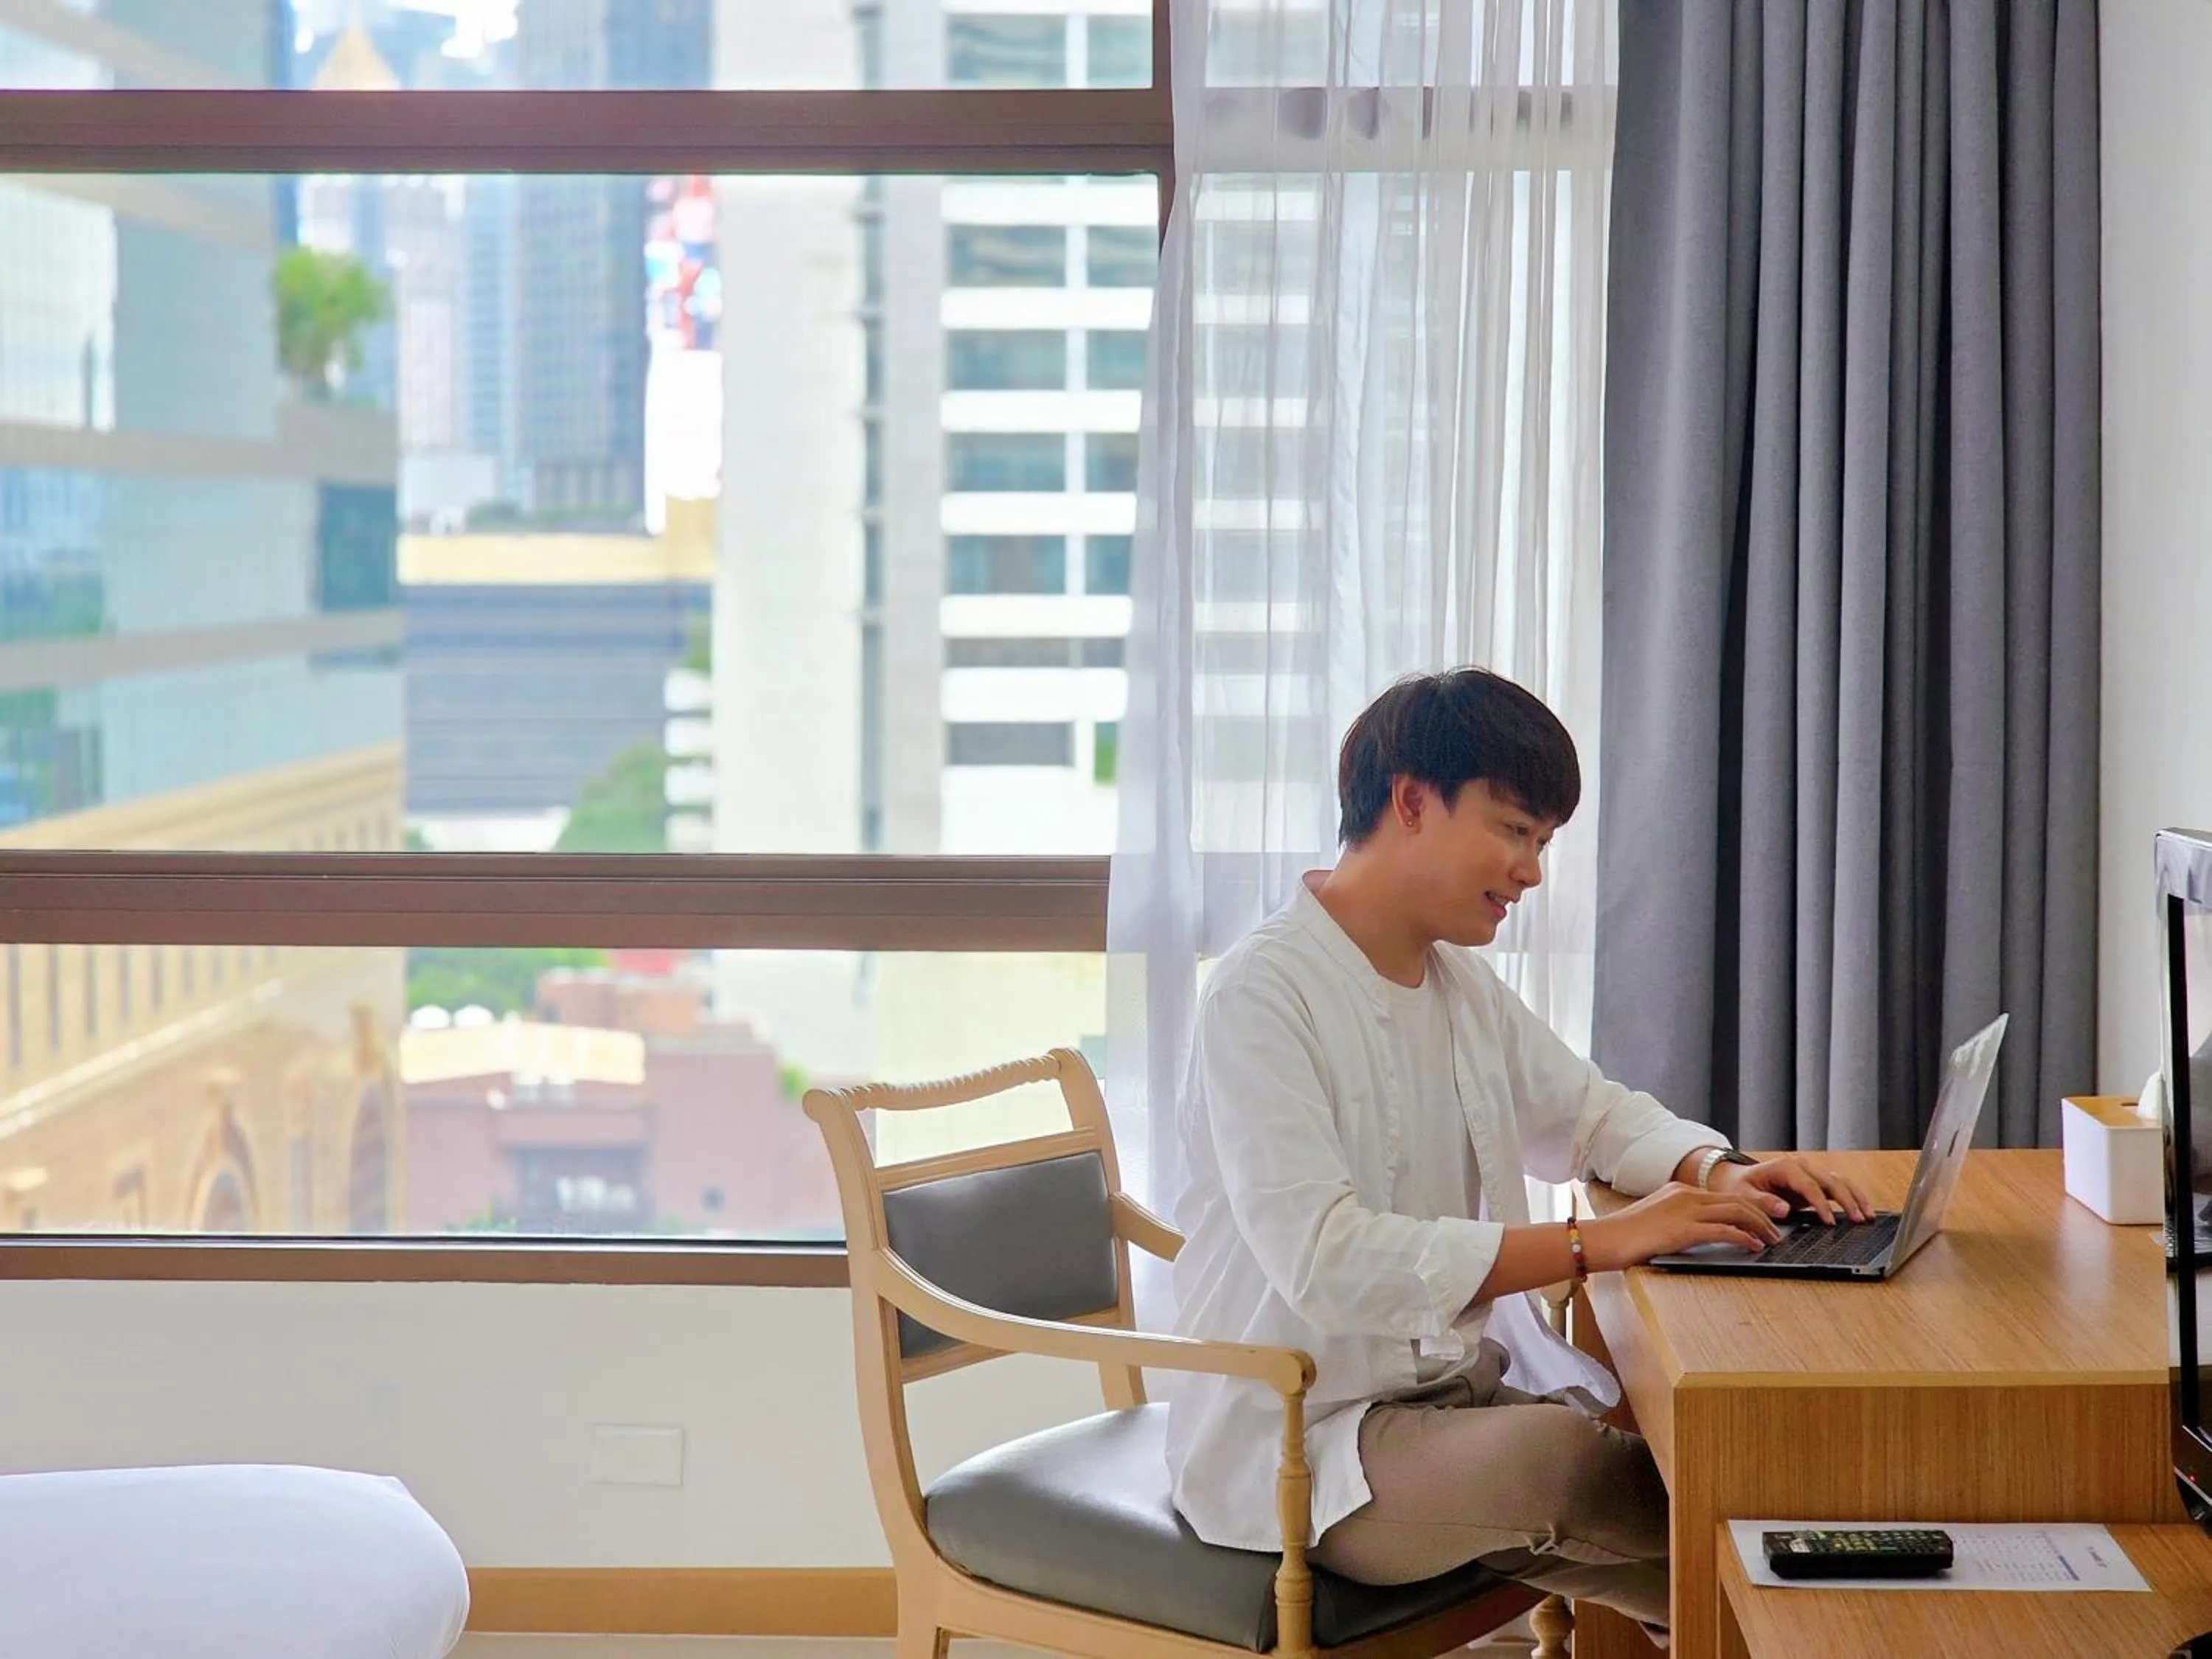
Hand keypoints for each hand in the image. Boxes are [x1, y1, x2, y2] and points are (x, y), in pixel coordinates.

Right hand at [1581, 1182, 1783, 1269]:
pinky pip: (1724, 1230)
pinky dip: (1744, 1237)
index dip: (1747, 1208)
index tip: (1761, 1221)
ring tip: (1772, 1239)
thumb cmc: (1626, 1235)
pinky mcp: (1684, 1229)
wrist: (1606, 1238)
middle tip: (1776, 1231)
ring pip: (1735, 1211)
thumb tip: (1701, 1233)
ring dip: (1759, 1226)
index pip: (1723, 1196)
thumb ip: (1679, 1220)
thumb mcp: (1657, 1220)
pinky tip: (1753, 1246)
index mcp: (1680, 1191)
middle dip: (1761, 1215)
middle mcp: (1686, 1195)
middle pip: (1735, 1200)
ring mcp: (1685, 1210)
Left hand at [1709, 1154, 1872, 1224]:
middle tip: (1858, 1219)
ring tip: (1867, 1216)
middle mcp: (1801, 1167)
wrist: (1736, 1179)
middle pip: (1830, 1180)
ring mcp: (1810, 1173)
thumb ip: (1762, 1202)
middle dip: (1847, 1200)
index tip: (1830, 1221)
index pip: (1808, 1185)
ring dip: (1855, 1197)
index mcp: (1785, 1167)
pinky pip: (1837, 1187)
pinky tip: (1863, 1210)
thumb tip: (1784, 1209)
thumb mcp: (1743, 1195)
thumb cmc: (1739, 1187)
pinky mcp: (1815, 1182)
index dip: (1821, 1204)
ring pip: (1839, 1181)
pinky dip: (1852, 1197)